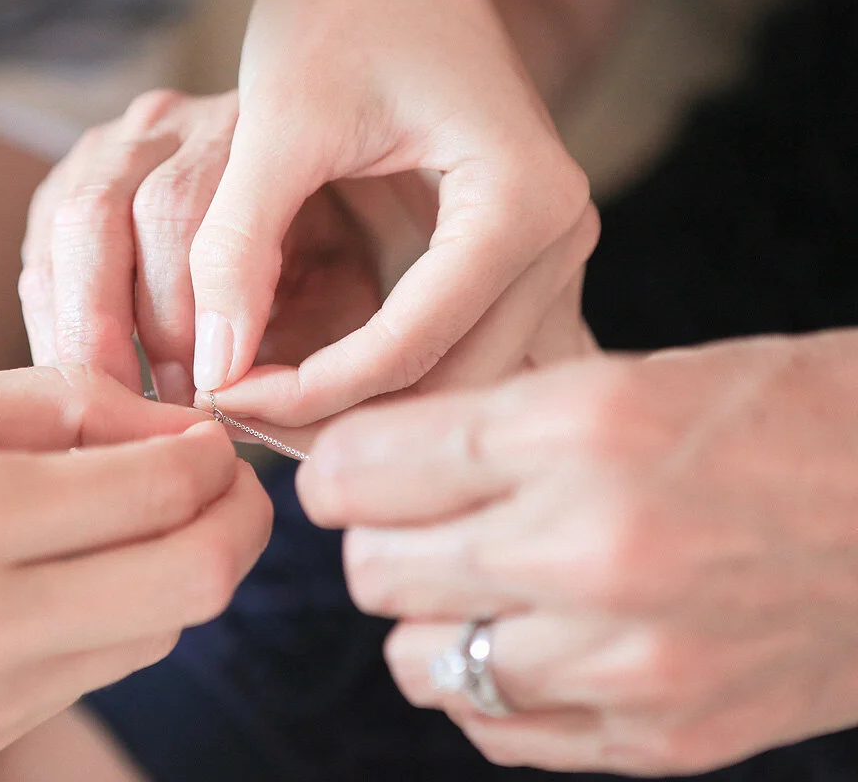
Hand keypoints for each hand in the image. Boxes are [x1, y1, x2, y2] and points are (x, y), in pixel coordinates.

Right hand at [0, 367, 269, 779]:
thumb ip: (63, 404)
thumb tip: (179, 429)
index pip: (160, 495)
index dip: (216, 458)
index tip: (214, 433)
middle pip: (190, 588)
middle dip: (235, 522)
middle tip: (223, 476)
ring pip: (154, 635)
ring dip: (177, 568)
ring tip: (144, 513)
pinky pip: (91, 674)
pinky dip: (117, 614)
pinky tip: (77, 571)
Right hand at [19, 91, 394, 449]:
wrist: (329, 190)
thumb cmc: (339, 252)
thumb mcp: (346, 279)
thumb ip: (310, 329)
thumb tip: (243, 401)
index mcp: (248, 124)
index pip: (186, 211)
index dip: (191, 308)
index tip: (212, 387)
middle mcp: (170, 121)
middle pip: (106, 213)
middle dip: (118, 325)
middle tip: (147, 405)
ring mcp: (113, 144)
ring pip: (65, 226)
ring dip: (81, 326)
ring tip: (113, 399)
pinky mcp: (73, 180)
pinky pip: (41, 248)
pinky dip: (54, 318)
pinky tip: (83, 374)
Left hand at [190, 0, 597, 427]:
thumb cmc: (347, 11)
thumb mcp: (280, 121)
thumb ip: (241, 243)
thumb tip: (213, 370)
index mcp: (523, 202)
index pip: (413, 345)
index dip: (310, 390)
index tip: (221, 396)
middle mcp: (556, 243)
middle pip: (450, 386)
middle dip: (339, 417)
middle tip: (236, 416)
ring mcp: (542, 261)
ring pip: (455, 385)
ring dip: (360, 410)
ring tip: (260, 403)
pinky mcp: (507, 266)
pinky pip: (452, 354)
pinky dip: (380, 380)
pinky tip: (303, 380)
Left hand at [298, 331, 857, 774]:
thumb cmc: (780, 420)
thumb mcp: (628, 381)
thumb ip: (490, 431)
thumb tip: (367, 473)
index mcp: (577, 429)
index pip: (361, 468)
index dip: (338, 467)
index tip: (351, 472)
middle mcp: (588, 549)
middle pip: (374, 570)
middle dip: (376, 541)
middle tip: (416, 521)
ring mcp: (624, 659)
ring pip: (415, 660)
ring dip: (427, 619)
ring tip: (479, 583)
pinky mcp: (657, 736)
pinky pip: (492, 727)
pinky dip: (487, 684)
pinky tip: (530, 640)